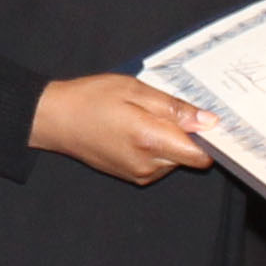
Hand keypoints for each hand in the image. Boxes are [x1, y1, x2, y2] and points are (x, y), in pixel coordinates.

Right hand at [31, 74, 215, 183]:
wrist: (56, 119)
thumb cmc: (91, 99)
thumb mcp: (135, 90)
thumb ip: (174, 108)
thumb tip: (208, 122)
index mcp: (150, 140)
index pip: (200, 155)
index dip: (209, 139)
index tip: (207, 120)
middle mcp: (148, 164)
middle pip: (189, 157)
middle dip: (186, 135)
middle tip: (165, 109)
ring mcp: (139, 174)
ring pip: (175, 160)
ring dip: (170, 141)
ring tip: (145, 117)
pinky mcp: (132, 176)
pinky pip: (159, 164)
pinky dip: (157, 148)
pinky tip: (137, 129)